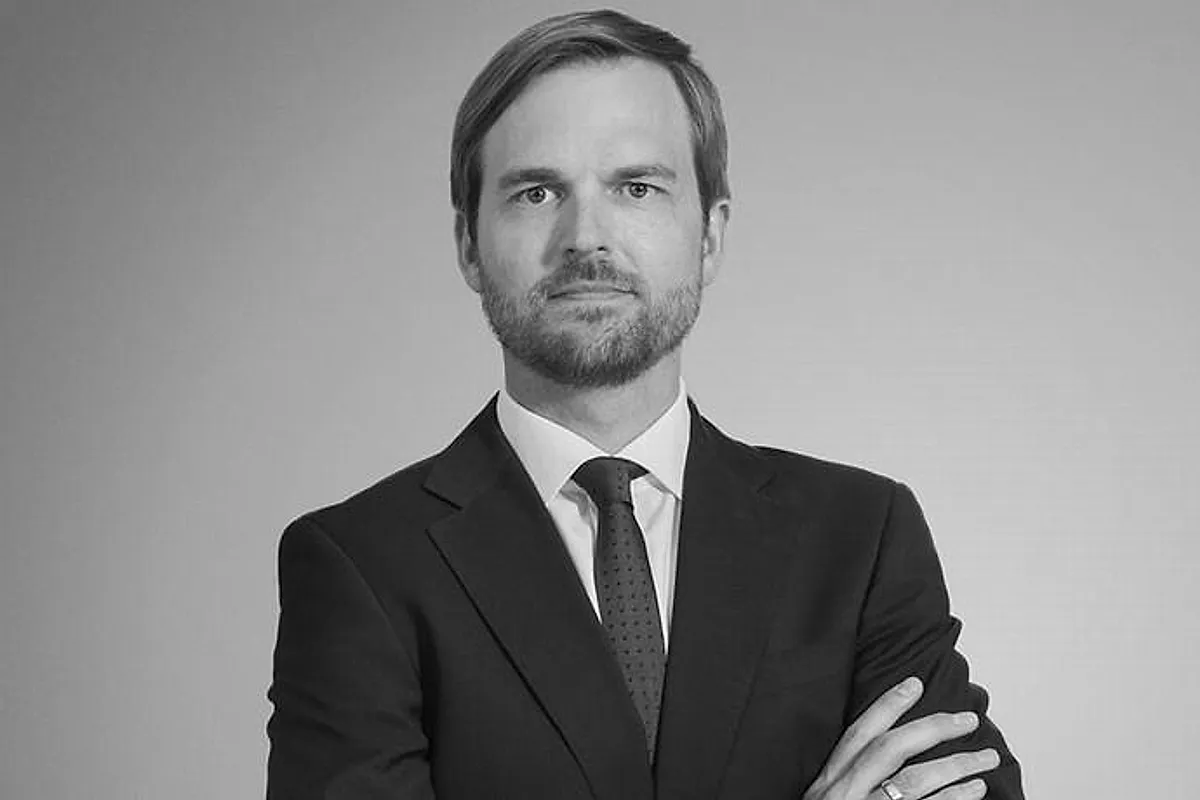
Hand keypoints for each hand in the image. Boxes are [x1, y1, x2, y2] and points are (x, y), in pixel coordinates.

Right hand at [801, 677, 1000, 799]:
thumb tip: (886, 757)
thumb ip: (850, 780)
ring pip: (913, 782)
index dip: (887, 706)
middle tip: (966, 719)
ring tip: (985, 758)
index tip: (914, 684)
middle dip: (931, 728)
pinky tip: (974, 792)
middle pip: (890, 750)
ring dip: (955, 766)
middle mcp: (844, 796)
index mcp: (828, 784)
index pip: (858, 734)